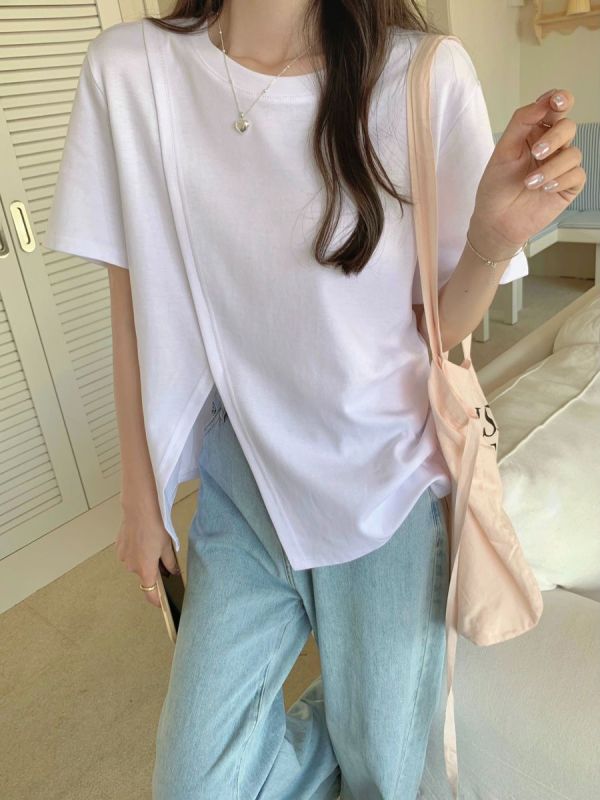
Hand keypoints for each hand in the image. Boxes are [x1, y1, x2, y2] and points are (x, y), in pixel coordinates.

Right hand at [115, 503, 180, 608]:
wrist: (139, 511)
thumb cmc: (154, 528)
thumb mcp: (167, 547)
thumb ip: (170, 564)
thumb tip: (173, 572)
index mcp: (145, 570)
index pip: (150, 594)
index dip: (156, 600)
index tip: (162, 604)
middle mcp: (132, 568)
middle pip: (145, 575)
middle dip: (153, 569)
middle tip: (161, 556)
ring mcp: (124, 558)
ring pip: (136, 564)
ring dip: (143, 559)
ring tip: (150, 543)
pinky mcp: (119, 549)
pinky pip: (129, 555)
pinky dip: (136, 551)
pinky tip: (141, 539)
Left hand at [470, 88, 585, 253]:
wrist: (495, 222)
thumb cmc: (495, 188)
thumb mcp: (503, 151)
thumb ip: (522, 122)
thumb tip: (542, 101)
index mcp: (534, 133)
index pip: (553, 109)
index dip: (560, 100)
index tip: (557, 101)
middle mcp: (550, 147)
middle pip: (567, 127)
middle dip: (554, 137)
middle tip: (536, 153)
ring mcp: (561, 166)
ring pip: (573, 153)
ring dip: (551, 167)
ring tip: (530, 183)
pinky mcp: (568, 186)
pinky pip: (577, 174)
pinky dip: (560, 180)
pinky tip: (544, 189)